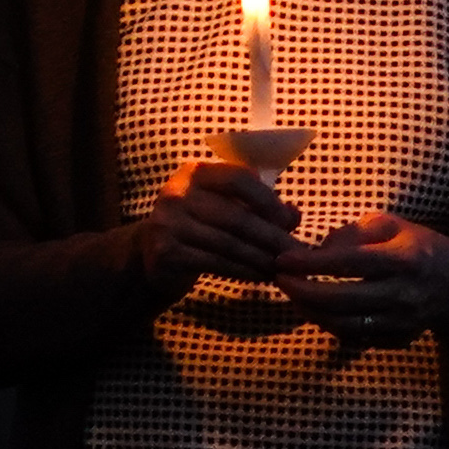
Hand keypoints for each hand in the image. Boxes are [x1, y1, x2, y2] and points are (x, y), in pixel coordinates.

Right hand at [142, 157, 302, 288]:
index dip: (267, 200)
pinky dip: (242, 271)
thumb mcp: (226, 207)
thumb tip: (294, 215)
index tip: (289, 221)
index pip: (238, 178)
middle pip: (236, 216)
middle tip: (295, 254)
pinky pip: (214, 262)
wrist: (152, 255)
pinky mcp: (166, 252)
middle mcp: (178, 193)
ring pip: (227, 243)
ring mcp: (168, 223)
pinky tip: (260, 276)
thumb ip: (259, 207)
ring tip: (281, 268)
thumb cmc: (199, 226)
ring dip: (260, 258)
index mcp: (195, 173)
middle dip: (271, 237)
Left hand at [282, 215, 448, 345]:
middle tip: (279, 279)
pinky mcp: (396, 340)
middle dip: (303, 291)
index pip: (350, 263)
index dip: (312, 263)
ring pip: (344, 325)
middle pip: (342, 300)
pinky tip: (316, 309)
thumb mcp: (392, 226)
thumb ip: (353, 233)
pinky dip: (329, 325)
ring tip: (293, 295)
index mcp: (403, 259)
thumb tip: (319, 250)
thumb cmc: (419, 248)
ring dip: (310, 311)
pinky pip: (354, 338)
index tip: (283, 259)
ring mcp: (399, 322)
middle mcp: (401, 294)